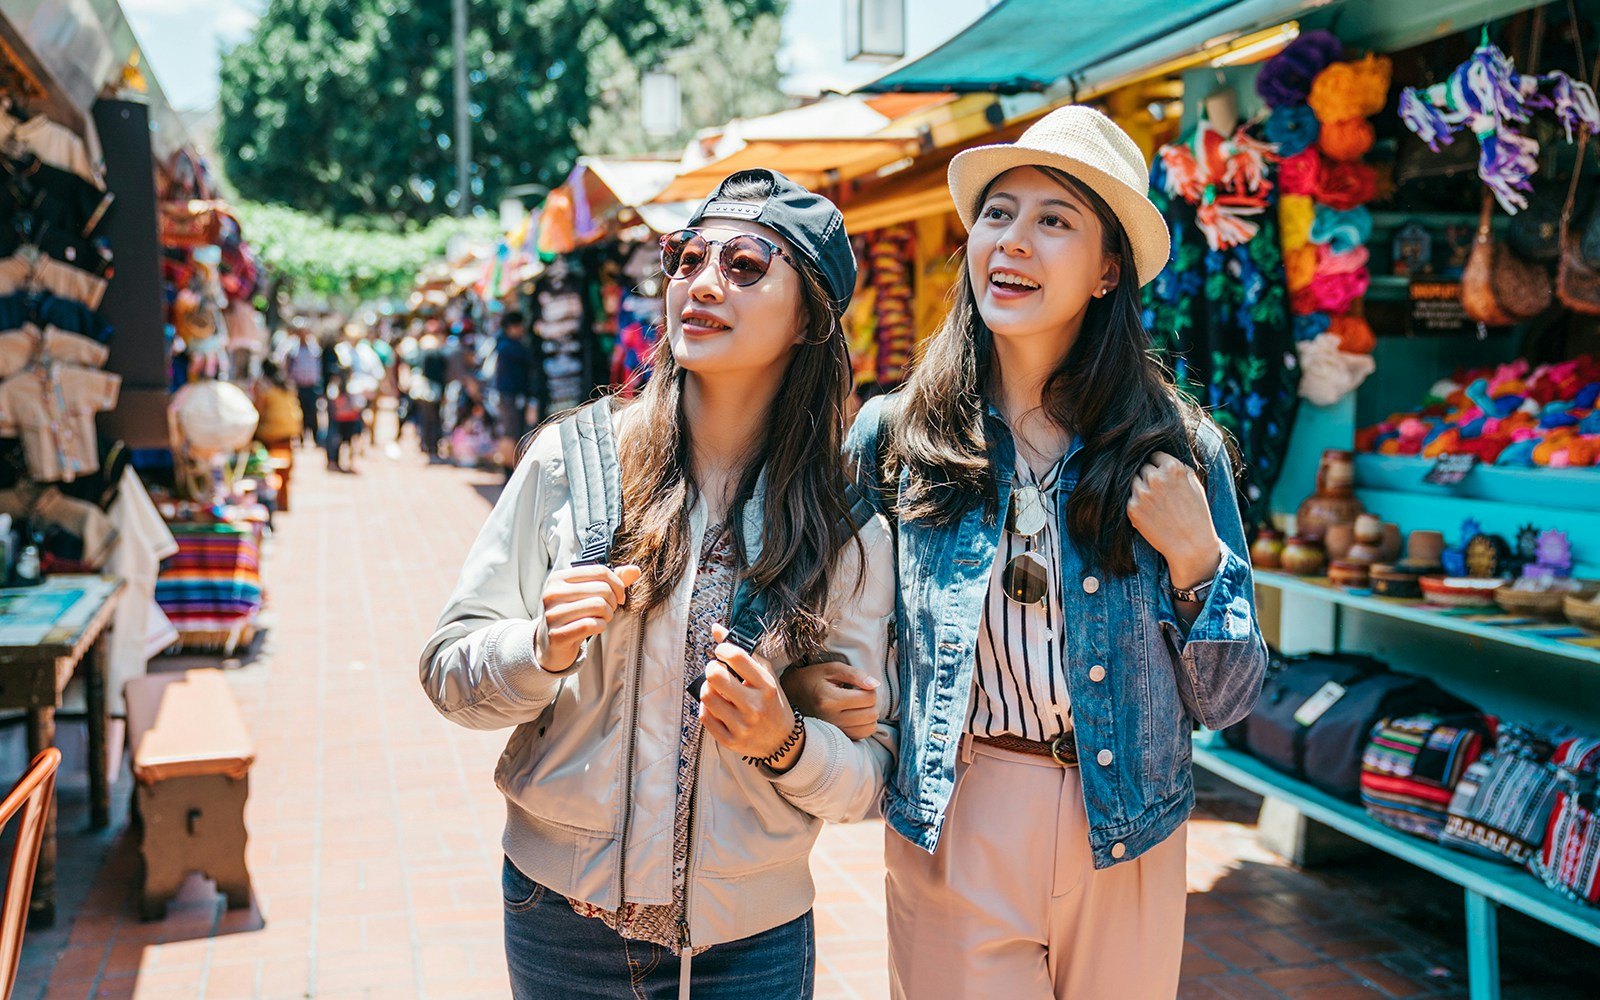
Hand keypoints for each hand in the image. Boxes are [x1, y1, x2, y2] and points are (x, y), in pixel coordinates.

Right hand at [536, 563, 642, 669]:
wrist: (552, 644)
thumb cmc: (574, 614)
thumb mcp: (588, 593)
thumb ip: (611, 580)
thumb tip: (635, 570)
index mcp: (558, 578)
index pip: (600, 571)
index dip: (617, 584)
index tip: (619, 596)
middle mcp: (552, 594)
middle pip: (602, 589)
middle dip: (613, 601)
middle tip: (609, 610)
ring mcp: (552, 614)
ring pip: (599, 606)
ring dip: (608, 615)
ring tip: (601, 618)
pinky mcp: (557, 634)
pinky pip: (591, 625)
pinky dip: (600, 626)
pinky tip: (595, 627)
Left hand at [700, 625, 805, 769]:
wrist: (781, 742)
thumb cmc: (771, 703)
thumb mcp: (765, 676)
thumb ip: (742, 652)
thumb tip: (716, 628)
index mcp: (765, 686)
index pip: (738, 657)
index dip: (723, 648)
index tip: (721, 651)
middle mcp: (754, 706)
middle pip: (716, 676)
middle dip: (711, 667)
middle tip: (715, 669)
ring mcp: (741, 725)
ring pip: (707, 696)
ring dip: (706, 687)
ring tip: (714, 688)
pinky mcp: (729, 740)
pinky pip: (705, 716)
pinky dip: (706, 707)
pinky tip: (715, 705)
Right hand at [782, 661, 878, 740]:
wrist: (791, 695)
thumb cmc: (814, 678)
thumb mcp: (832, 669)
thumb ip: (855, 674)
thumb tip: (876, 685)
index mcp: (829, 699)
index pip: (869, 698)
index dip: (869, 689)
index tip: (857, 686)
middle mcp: (831, 719)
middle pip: (872, 714)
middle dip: (870, 703)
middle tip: (858, 695)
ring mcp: (833, 731)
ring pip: (870, 727)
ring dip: (868, 715)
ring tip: (855, 706)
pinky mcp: (836, 738)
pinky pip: (862, 735)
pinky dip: (863, 725)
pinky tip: (853, 715)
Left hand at [1126, 452, 1221, 589]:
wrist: (1191, 545)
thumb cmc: (1197, 514)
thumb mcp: (1195, 485)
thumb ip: (1180, 469)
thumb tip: (1164, 460)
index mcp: (1172, 468)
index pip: (1155, 456)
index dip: (1159, 466)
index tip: (1163, 476)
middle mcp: (1155, 478)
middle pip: (1143, 468)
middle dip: (1150, 477)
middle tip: (1160, 493)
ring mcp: (1141, 493)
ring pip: (1134, 482)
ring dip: (1141, 489)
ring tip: (1155, 504)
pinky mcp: (1132, 508)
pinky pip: (1130, 499)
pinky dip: (1137, 504)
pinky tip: (1151, 514)